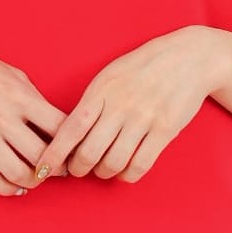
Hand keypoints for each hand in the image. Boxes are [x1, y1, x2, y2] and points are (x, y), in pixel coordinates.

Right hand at [0, 38, 71, 196]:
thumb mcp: (11, 74)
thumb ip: (34, 99)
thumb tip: (58, 125)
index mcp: (18, 95)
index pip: (59, 127)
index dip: (74, 141)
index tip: (78, 147)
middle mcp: (0, 117)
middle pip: (41, 155)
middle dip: (58, 167)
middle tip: (63, 169)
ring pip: (17, 173)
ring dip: (34, 181)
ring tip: (40, 178)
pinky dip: (8, 188)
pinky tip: (16, 185)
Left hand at [32, 26, 229, 184]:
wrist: (189, 57)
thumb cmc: (144, 66)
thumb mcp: (111, 75)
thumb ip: (91, 101)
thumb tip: (69, 133)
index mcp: (102, 89)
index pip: (71, 127)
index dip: (54, 153)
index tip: (42, 169)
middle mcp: (121, 105)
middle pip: (89, 152)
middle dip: (78, 168)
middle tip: (78, 169)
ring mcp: (144, 119)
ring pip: (113, 163)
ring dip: (103, 173)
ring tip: (103, 169)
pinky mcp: (165, 130)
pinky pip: (140, 165)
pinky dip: (127, 175)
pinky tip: (125, 170)